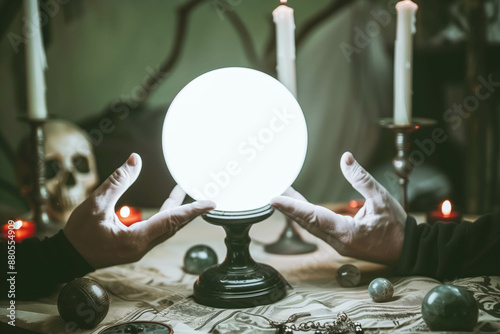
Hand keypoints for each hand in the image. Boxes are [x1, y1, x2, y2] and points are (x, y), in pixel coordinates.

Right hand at [64, 153, 214, 268]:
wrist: (66, 258)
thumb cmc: (79, 234)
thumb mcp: (96, 204)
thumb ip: (117, 181)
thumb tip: (135, 159)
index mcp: (136, 239)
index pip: (172, 220)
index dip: (193, 210)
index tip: (212, 204)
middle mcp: (143, 246)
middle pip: (173, 225)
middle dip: (190, 211)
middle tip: (206, 197)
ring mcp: (140, 248)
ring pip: (166, 228)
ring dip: (178, 212)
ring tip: (182, 191)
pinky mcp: (135, 247)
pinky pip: (157, 231)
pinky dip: (166, 217)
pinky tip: (167, 206)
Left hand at [271, 152, 406, 264]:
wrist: (408, 250)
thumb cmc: (397, 227)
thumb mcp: (381, 198)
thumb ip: (361, 178)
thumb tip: (345, 158)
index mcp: (346, 231)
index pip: (312, 216)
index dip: (291, 207)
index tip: (274, 199)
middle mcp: (337, 240)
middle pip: (305, 221)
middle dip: (288, 206)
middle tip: (274, 189)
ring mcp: (337, 244)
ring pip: (310, 226)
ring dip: (295, 211)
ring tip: (284, 195)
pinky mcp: (340, 243)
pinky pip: (317, 229)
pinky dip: (306, 217)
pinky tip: (301, 207)